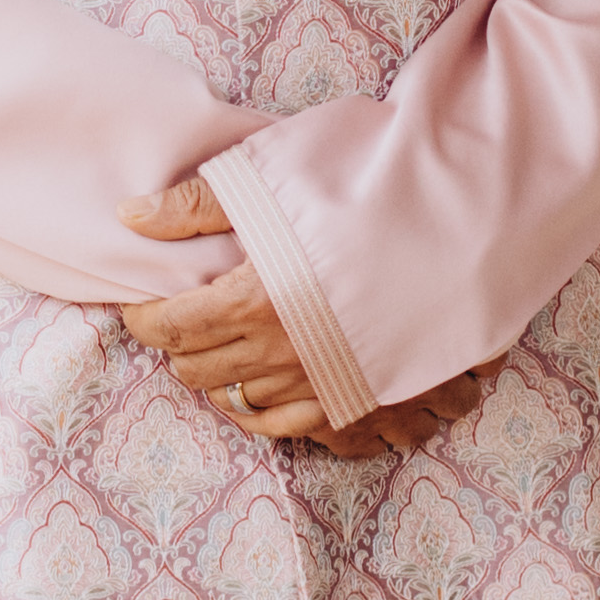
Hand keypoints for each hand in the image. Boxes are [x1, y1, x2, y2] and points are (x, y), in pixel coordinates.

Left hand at [111, 178, 504, 458]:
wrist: (469, 215)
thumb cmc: (371, 182)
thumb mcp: (274, 174)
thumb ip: (197, 203)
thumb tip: (129, 216)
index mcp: (252, 299)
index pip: (169, 327)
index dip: (144, 314)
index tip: (142, 297)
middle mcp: (280, 351)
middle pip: (196, 368)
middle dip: (175, 342)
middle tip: (178, 313)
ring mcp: (321, 381)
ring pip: (238, 398)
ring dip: (216, 372)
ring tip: (218, 342)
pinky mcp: (358, 396)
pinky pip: (287, 426)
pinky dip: (259, 408)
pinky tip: (258, 382)